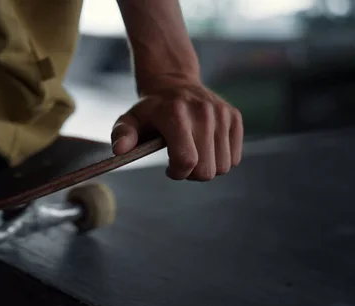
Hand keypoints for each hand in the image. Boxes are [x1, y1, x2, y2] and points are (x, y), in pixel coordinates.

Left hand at [111, 76, 242, 180]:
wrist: (173, 82)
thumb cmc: (150, 109)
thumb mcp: (130, 120)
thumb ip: (123, 135)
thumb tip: (119, 150)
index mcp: (175, 114)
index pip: (187, 160)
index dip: (178, 173)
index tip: (169, 168)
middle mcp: (203, 112)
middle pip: (207, 169)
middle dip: (191, 174)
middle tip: (181, 161)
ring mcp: (222, 113)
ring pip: (223, 166)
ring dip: (207, 167)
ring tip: (193, 153)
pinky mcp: (234, 116)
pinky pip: (234, 157)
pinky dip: (220, 159)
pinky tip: (205, 146)